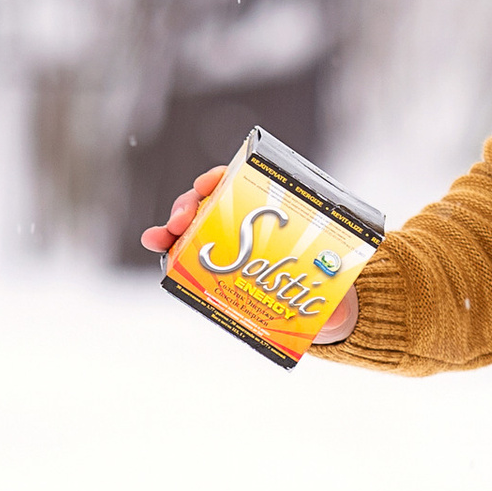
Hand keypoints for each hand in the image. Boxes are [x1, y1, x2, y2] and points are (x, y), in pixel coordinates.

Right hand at [140, 164, 359, 344]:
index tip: (211, 184)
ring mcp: (224, 234)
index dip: (225, 178)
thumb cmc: (319, 281)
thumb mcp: (330, 287)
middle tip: (182, 220)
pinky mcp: (208, 255)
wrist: (309, 302)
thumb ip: (333, 296)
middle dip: (192, 204)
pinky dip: (167, 244)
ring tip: (158, 238)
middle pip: (212, 200)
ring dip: (172, 225)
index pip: (246, 183)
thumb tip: (337, 312)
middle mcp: (245, 217)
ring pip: (193, 220)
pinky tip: (154, 248)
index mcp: (274, 210)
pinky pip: (184, 245)